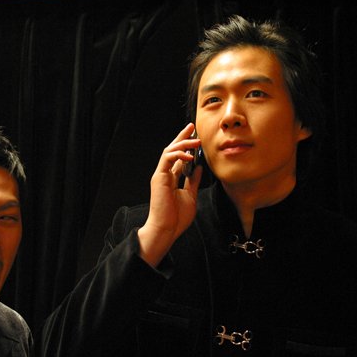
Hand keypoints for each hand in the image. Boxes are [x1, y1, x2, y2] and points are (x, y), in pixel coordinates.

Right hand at [137, 123, 202, 266]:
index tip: (195, 136)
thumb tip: (198, 168)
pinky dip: (177, 154)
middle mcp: (165, 174)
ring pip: (169, 151)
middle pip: (172, 149)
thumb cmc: (176, 218)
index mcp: (171, 178)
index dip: (186, 145)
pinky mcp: (158, 178)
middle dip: (182, 137)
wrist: (166, 229)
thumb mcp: (190, 195)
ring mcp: (160, 175)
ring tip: (195, 139)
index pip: (178, 157)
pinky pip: (166, 159)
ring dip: (182, 143)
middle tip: (192, 127)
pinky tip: (188, 154)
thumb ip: (193, 181)